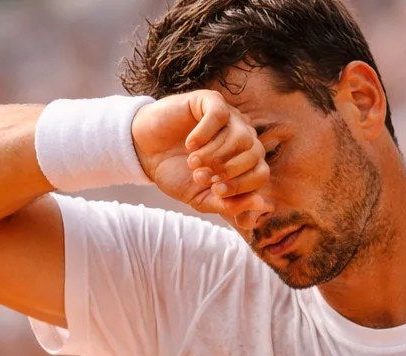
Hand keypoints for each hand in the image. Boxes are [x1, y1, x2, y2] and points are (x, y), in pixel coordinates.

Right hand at [131, 90, 272, 218]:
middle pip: (255, 154)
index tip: (215, 191)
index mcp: (244, 161)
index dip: (242, 186)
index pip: (261, 173)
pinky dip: (205, 134)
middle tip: (200, 176)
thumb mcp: (201, 198)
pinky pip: (220, 115)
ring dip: (215, 155)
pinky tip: (189, 144)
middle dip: (228, 171)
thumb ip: (229, 204)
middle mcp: (242, 136)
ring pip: (241, 136)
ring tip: (192, 162)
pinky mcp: (210, 100)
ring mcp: (229, 117)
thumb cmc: (175, 173)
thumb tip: (261, 203)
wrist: (144, 151)